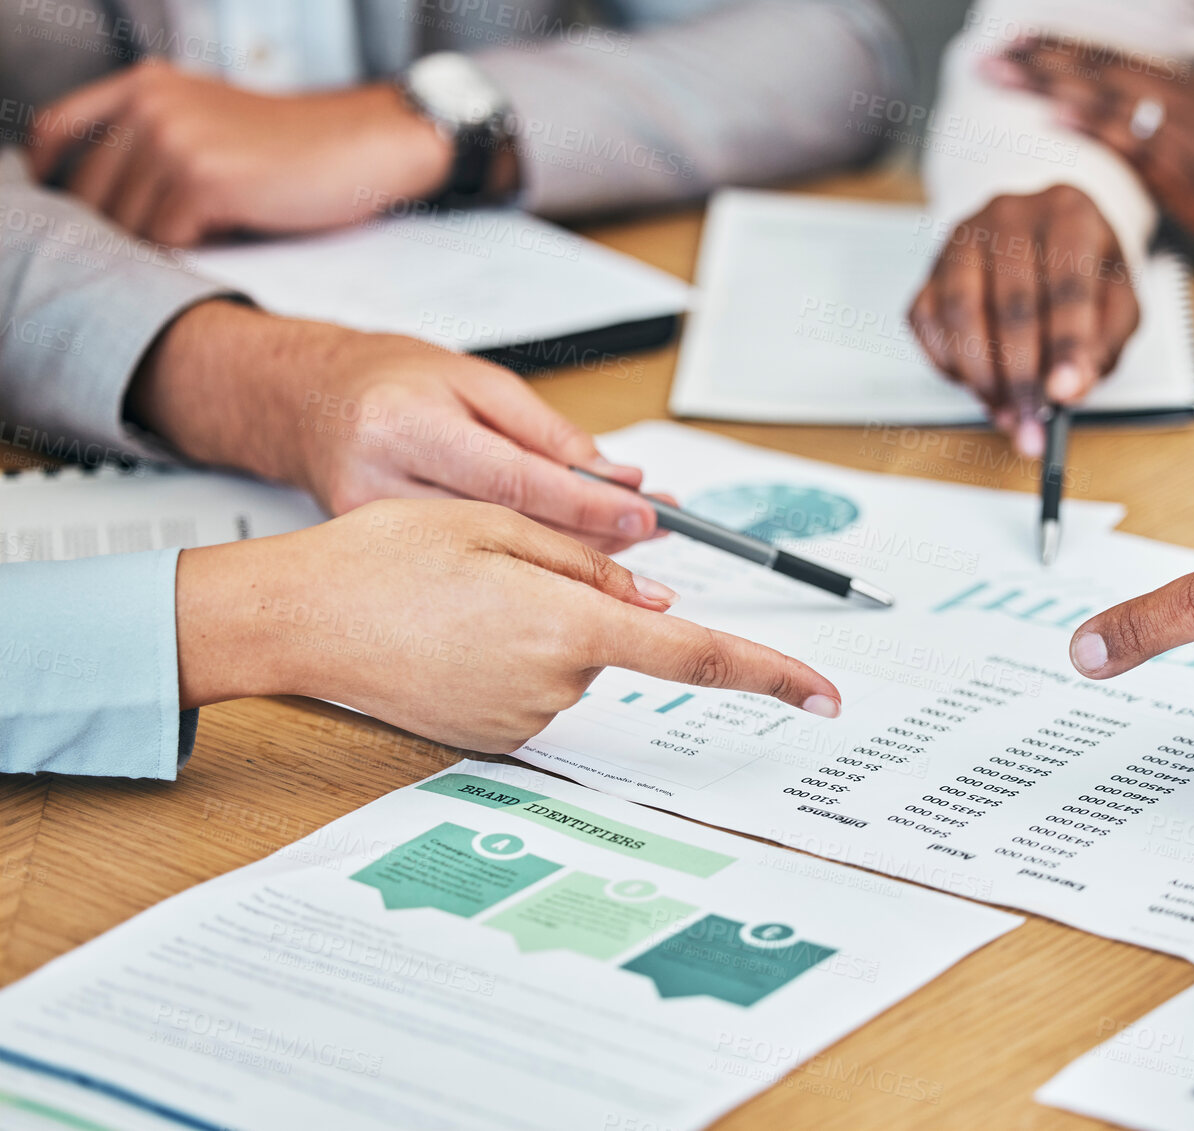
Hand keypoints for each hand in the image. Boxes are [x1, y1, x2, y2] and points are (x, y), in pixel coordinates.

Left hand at [27, 60, 452, 245]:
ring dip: (160, 249)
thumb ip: (155, 140)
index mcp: (146, 84)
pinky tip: (225, 245)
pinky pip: (166, 240)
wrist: (367, 145)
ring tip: (205, 246)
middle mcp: (150, 104)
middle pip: (90, 192)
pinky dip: (190, 255)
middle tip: (166, 250)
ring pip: (128, 224)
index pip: (56, 132)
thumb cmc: (299, 151)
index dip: (51, 180)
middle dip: (117, 231)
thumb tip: (104, 203)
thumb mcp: (214, 123)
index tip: (72, 218)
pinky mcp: (203, 179)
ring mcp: (173, 139)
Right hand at [128, 301, 659, 551]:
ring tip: (614, 547)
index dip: (588, 503)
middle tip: (648, 531)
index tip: (644, 514)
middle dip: (591, 537)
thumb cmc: (391, 383)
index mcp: (403, 429)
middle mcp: (380, 487)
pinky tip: (557, 576)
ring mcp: (371, 536)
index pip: (516, 480)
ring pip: (491, 566)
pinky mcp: (375, 566)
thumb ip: (547, 433)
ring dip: (563, 565)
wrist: (306, 407)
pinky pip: (466, 582)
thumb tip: (616, 477)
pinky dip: (520, 583)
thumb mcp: (476, 382)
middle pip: (509, 533)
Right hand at [175, 499, 841, 750]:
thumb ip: (589, 565)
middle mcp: (554, 686)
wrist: (299, 619)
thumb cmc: (388, 559)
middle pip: (618, 643)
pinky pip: (535, 684)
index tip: (824, 695)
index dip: (770, 675)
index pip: (696, 657)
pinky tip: (453, 635)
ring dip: (544, 627)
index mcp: (568, 627)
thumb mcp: (497, 526)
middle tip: (500, 571)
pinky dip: (512, 655)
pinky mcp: (491, 736)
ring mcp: (520, 720)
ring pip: (574, 660)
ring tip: (460, 601)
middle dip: (587, 605)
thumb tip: (657, 604)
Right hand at [908, 185, 1139, 455]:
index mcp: (1069, 212)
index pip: (1067, 284)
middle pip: (1011, 303)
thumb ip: (1102, 346)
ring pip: (961, 313)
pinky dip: (949, 363)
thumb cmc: (1084, 273)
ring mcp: (962, 237)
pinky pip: (927, 322)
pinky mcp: (931, 266)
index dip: (1065, 344)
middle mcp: (1010, 214)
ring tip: (1006, 411)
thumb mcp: (1117, 305)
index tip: (1063, 394)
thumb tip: (1069, 390)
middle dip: (1021, 376)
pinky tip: (979, 382)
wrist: (1047, 241)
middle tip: (1032, 422)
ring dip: (981, 375)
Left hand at [987, 40, 1193, 268]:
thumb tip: (1137, 154)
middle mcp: (1193, 106)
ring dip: (1053, 82)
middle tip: (991, 54)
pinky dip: (1094, 126)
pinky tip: (1057, 116)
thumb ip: (1184, 145)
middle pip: (1106, 71)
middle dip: (1044, 61)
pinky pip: (1138, 145)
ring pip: (1113, 97)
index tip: (1022, 44)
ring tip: (1004, 72)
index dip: (1068, 53)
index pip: (1121, 64)